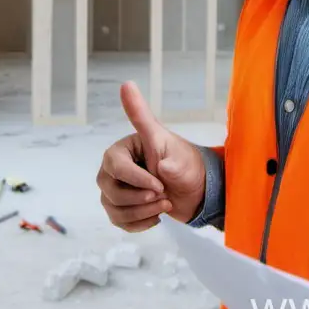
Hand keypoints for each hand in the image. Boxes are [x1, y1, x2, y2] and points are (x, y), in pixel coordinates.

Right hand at [96, 81, 206, 230]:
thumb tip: (127, 85)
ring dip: (143, 212)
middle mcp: (113, 168)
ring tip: (165, 204)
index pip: (115, 166)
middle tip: (165, 195)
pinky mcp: (121, 207)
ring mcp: (115, 189)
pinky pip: (119, 221)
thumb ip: (144, 119)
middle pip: (111, 191)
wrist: (198, 190)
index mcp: (122, 149)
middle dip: (140, 198)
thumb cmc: (184, 162)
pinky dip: (140, 223)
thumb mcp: (166, 141)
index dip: (137, 179)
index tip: (160, 184)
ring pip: (114, 209)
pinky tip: (157, 216)